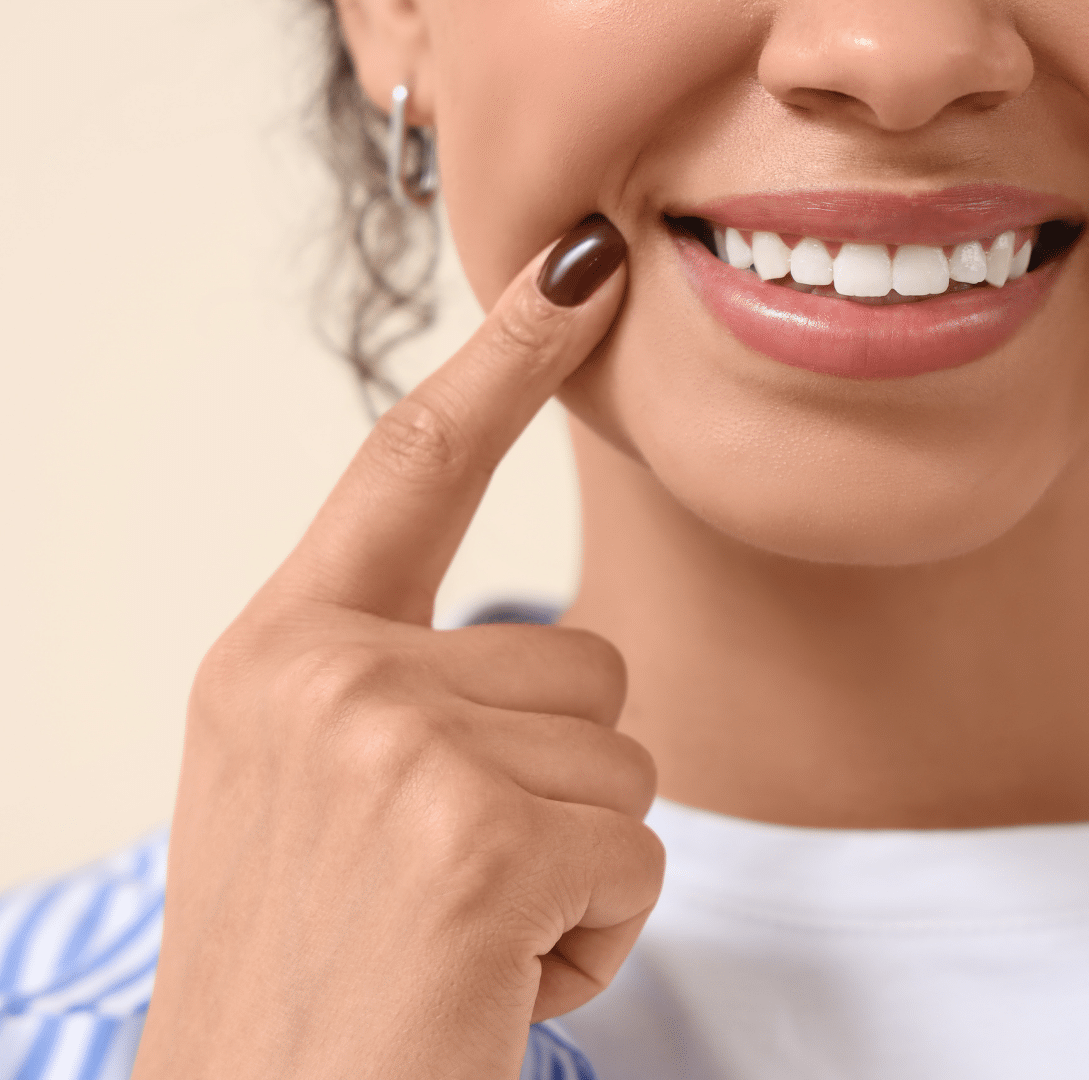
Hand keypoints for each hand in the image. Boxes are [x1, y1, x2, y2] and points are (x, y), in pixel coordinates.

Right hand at [132, 217, 659, 1079]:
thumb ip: (407, 696)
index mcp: (281, 655)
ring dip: (573, 869)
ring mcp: (396, 749)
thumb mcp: (316, 800)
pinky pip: (637, 860)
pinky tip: (488, 984)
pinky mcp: (477, 841)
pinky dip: (595, 941)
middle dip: (555, 791)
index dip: (505, 360)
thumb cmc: (310, 979)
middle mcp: (326, 676)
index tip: (582, 261)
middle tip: (444, 892)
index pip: (411, 468)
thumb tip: (558, 667)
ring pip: (622, 767)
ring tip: (458, 940)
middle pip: (584, 666)